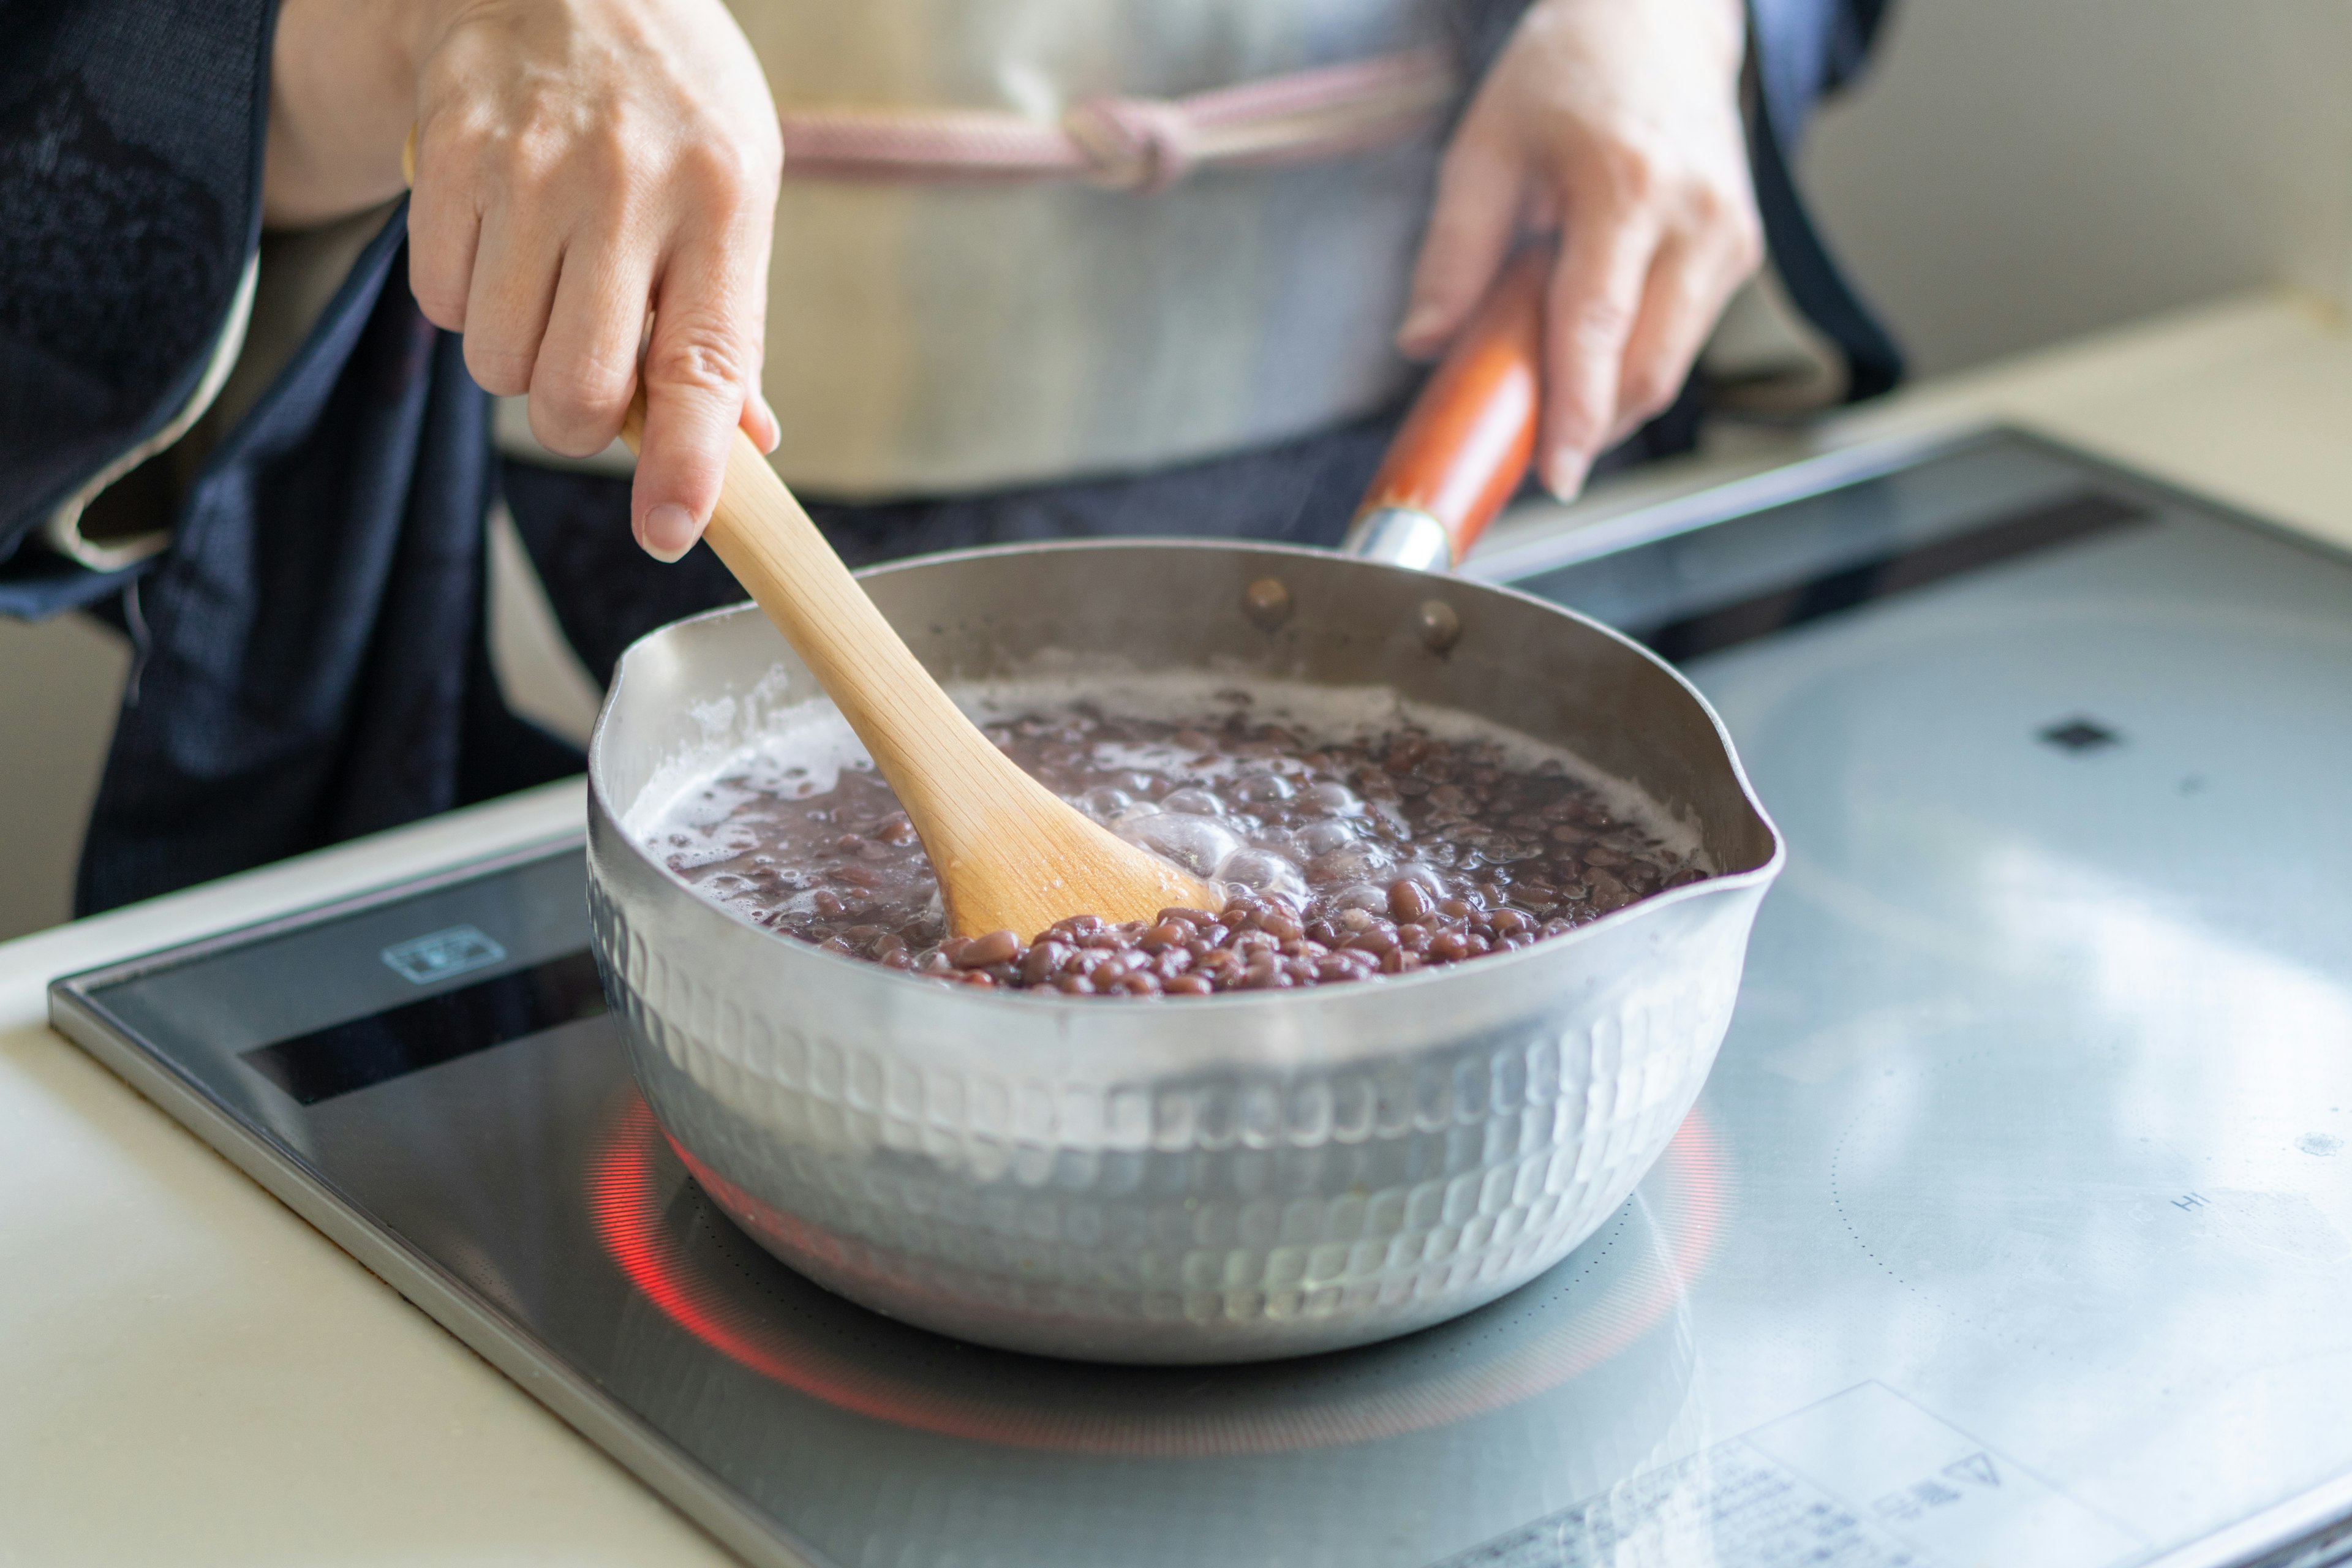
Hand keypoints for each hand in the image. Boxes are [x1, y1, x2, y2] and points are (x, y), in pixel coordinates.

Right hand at [266, 0, 782, 561]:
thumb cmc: (666, 103)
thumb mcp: (735, 189)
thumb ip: (730, 324)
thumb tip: (740, 447)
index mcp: (722, 204)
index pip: (701, 368)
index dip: (684, 466)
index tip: (666, 532)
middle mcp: (627, 188)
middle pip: (574, 391)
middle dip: (575, 421)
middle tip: (589, 380)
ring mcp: (528, 168)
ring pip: (496, 359)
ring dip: (517, 359)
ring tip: (546, 288)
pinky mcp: (446, 152)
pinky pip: (436, 300)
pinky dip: (462, 302)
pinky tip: (497, 244)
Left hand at [1397, 0, 1760, 498]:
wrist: (1659, 23)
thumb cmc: (1570, 73)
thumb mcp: (1486, 149)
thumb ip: (1453, 253)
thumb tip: (1424, 343)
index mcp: (1628, 189)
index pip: (1598, 331)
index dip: (1576, 416)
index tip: (1554, 473)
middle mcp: (1696, 218)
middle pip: (1648, 370)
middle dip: (1591, 426)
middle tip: (1533, 445)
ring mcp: (1730, 238)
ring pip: (1671, 365)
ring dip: (1610, 398)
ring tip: (1553, 379)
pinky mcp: (1741, 253)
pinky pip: (1683, 338)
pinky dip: (1633, 359)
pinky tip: (1591, 339)